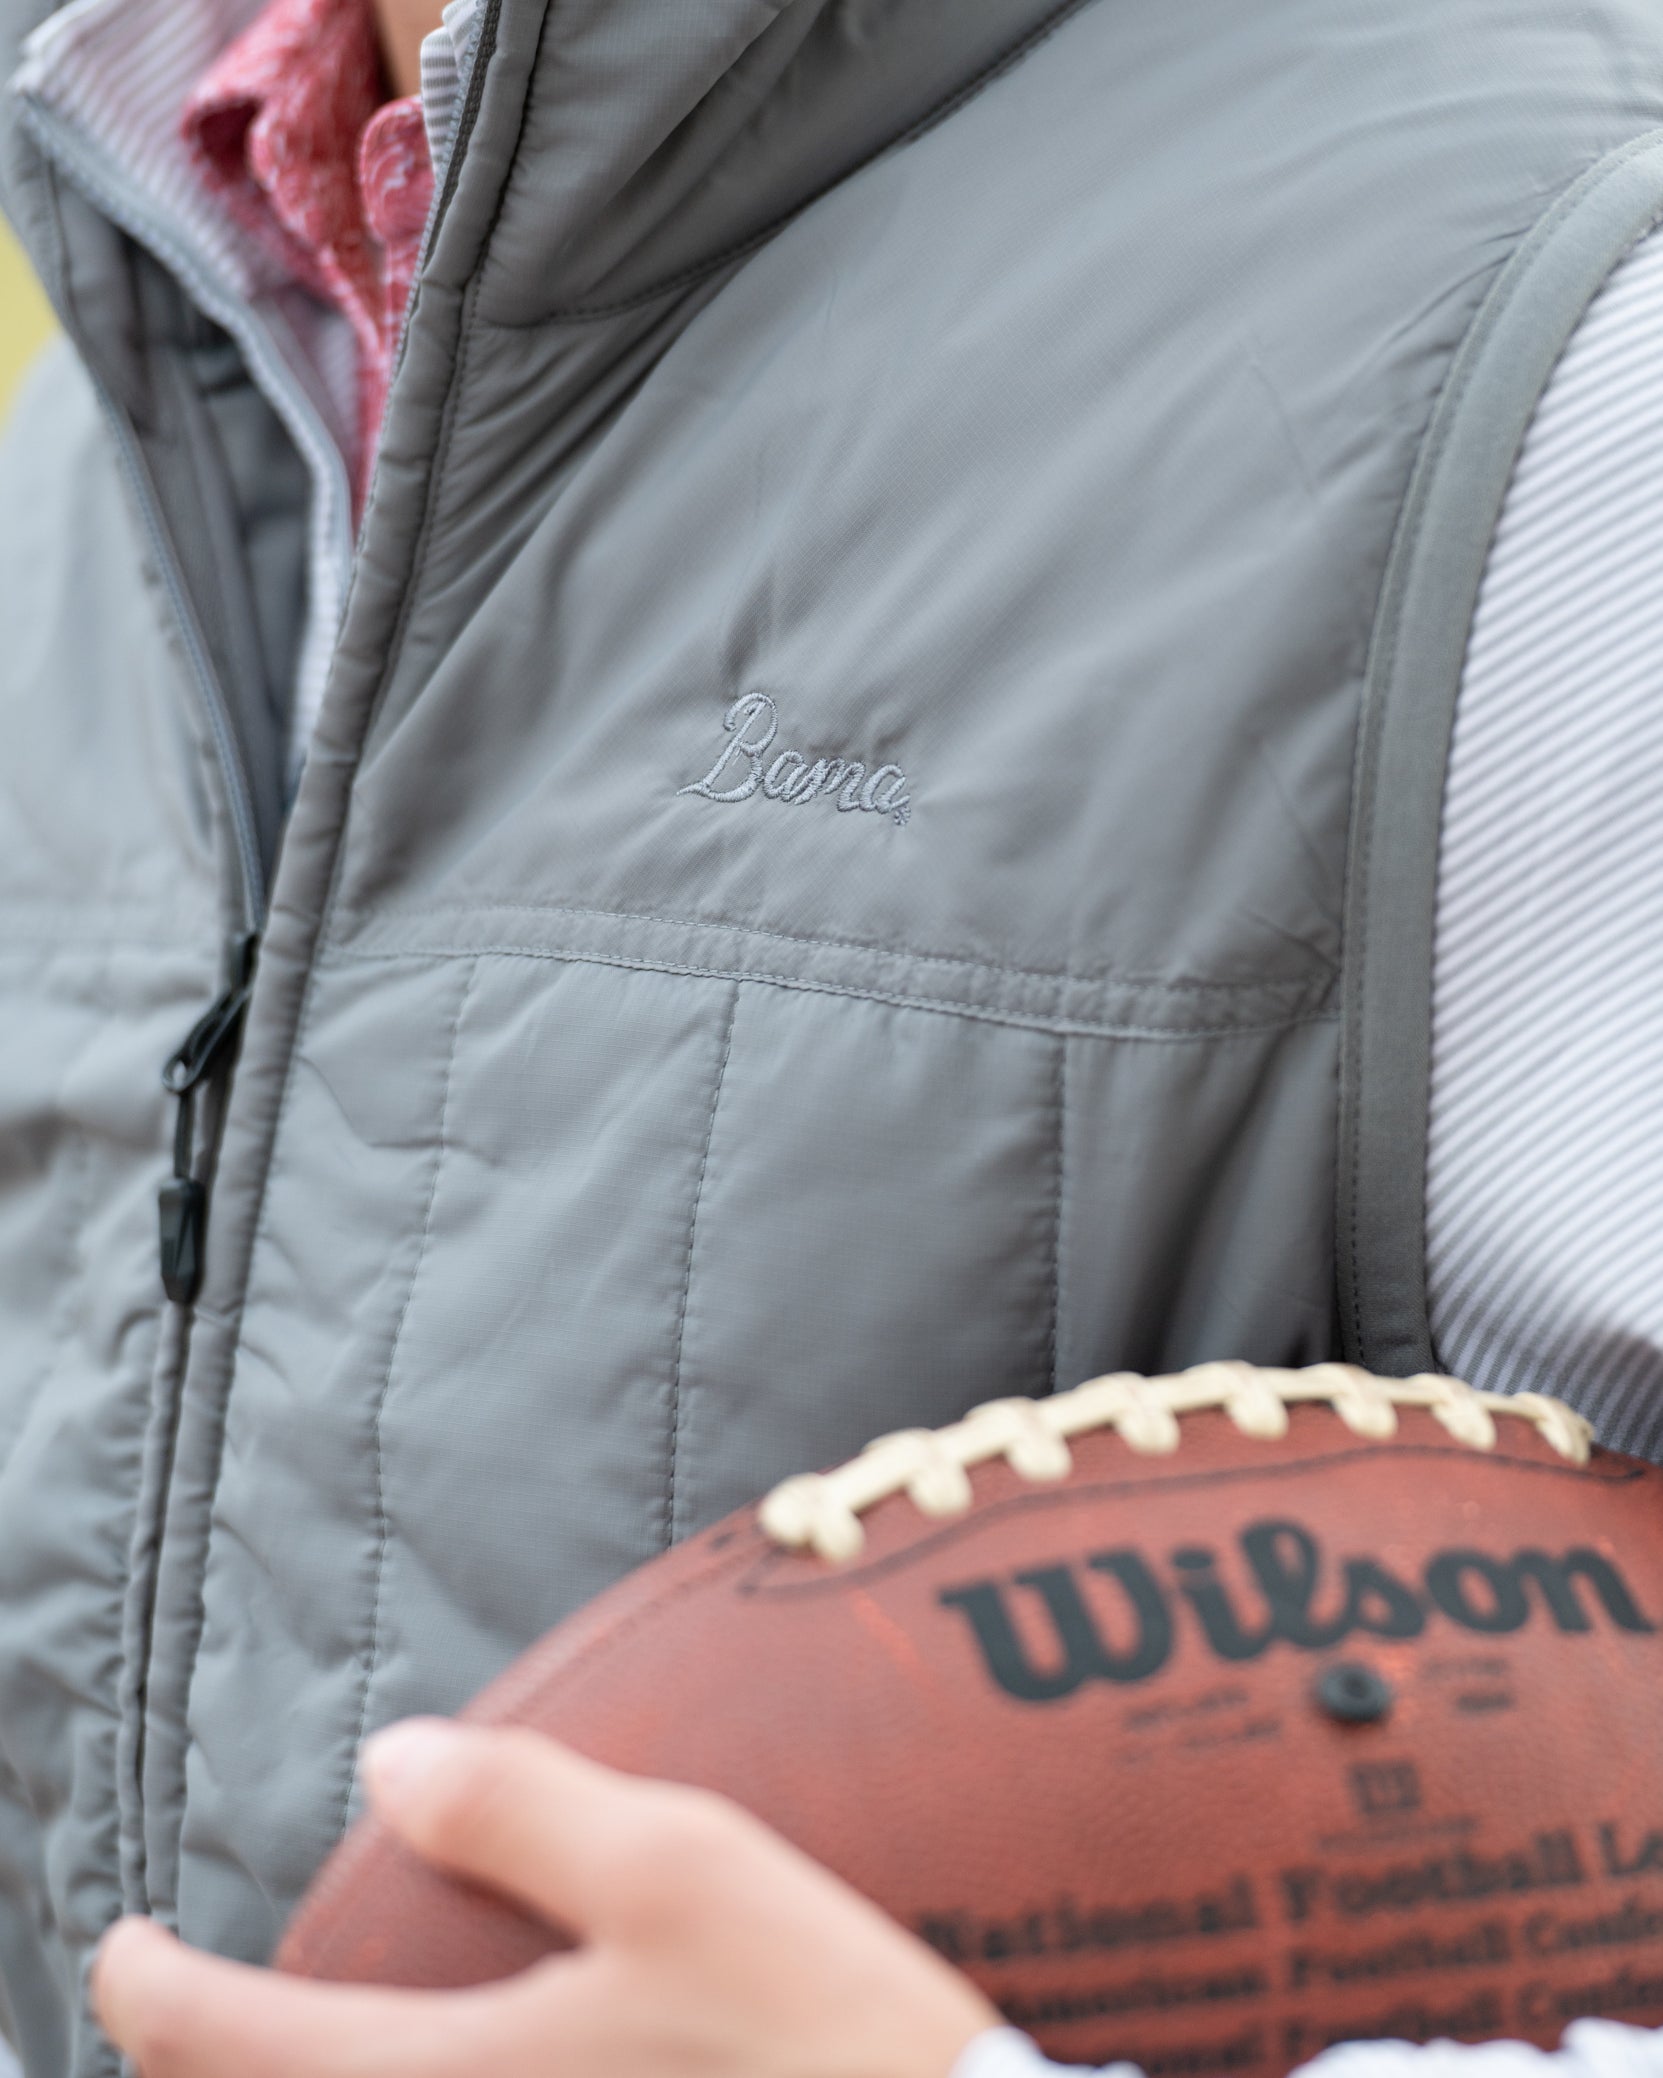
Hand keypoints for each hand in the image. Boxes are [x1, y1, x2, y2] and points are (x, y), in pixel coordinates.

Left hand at [94, 1719, 999, 2077]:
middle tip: (193, 2016)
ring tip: (315, 2046)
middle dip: (206, 2073)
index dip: (146, 1992)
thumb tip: (394, 1762)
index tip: (119, 1947)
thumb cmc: (812, 2036)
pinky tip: (465, 2061)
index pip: (228, 2048)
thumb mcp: (679, 1874)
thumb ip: (524, 1810)